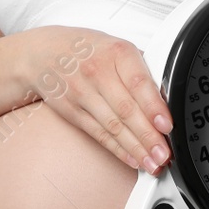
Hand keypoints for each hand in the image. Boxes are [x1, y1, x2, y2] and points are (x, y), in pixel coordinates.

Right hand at [22, 26, 172, 174]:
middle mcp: (97, 72)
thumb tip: (167, 97)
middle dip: (148, 136)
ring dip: (135, 148)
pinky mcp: (72, 112)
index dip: (154, 107)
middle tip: (164, 154)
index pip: (138, 83)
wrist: (41, 53)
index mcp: (116, 52)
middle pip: (126, 110)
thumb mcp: (116, 45)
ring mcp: (82, 94)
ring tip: (153, 163)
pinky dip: (117, 149)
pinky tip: (132, 159)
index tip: (167, 126)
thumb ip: (141, 68)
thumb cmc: (86, 49)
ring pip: (113, 126)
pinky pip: (98, 134)